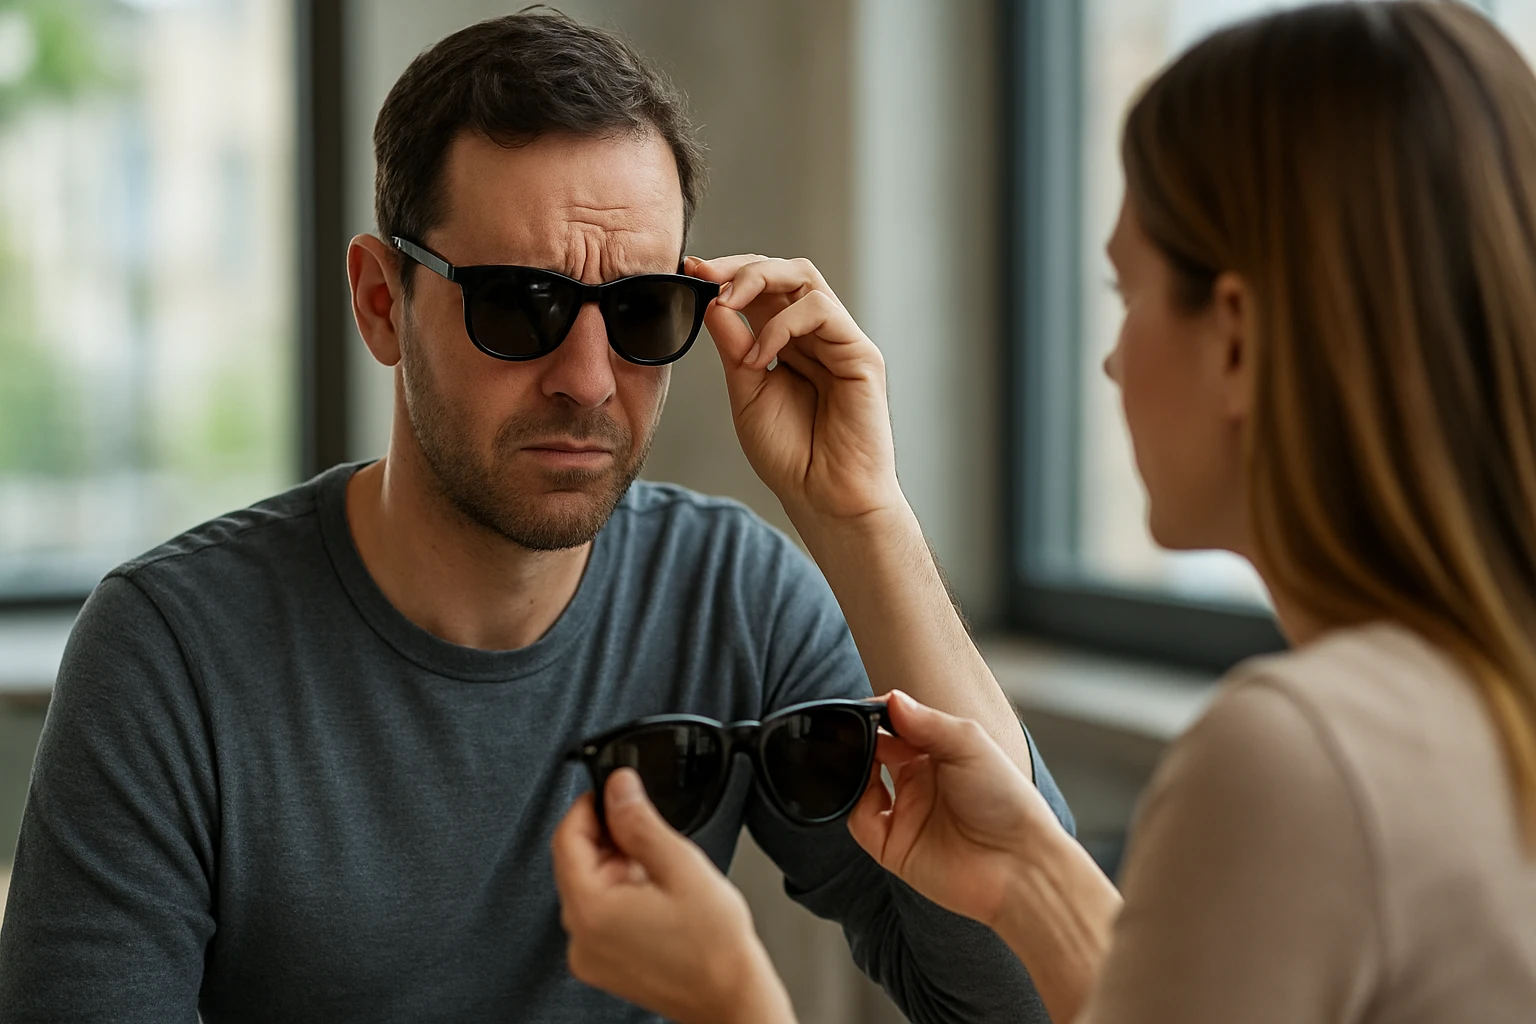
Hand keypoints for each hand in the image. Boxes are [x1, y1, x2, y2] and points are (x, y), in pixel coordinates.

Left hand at [551, 769, 797, 1023]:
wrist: (731, 999)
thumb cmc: (714, 948)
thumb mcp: (680, 865)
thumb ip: (641, 821)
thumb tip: (619, 788)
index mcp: (591, 910)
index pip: (566, 839)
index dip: (588, 806)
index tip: (612, 791)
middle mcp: (580, 937)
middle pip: (575, 863)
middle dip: (608, 838)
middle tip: (647, 833)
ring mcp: (590, 956)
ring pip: (589, 888)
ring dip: (617, 866)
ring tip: (660, 870)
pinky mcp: (604, 966)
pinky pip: (599, 916)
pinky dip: (621, 896)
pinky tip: (655, 895)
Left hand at [686, 255, 903, 523]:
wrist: (823, 498)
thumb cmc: (791, 455)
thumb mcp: (746, 392)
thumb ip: (734, 346)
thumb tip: (714, 302)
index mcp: (789, 342)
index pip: (763, 288)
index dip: (727, 273)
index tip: (690, 271)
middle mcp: (816, 335)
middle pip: (785, 271)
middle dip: (740, 266)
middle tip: (704, 274)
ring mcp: (840, 341)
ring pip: (804, 277)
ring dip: (758, 281)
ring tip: (728, 306)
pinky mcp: (861, 354)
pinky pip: (821, 311)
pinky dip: (782, 324)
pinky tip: (762, 356)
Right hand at [848, 691, 1067, 930]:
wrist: (1019, 865)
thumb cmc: (1007, 803)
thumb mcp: (970, 746)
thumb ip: (928, 721)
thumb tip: (892, 699)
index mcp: (942, 755)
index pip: (901, 726)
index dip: (883, 714)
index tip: (868, 706)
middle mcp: (922, 782)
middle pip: (878, 751)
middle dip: (864, 736)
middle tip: (859, 728)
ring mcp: (906, 813)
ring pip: (861, 783)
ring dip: (855, 764)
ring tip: (862, 753)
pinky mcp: (893, 846)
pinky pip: (860, 820)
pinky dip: (853, 801)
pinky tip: (866, 785)